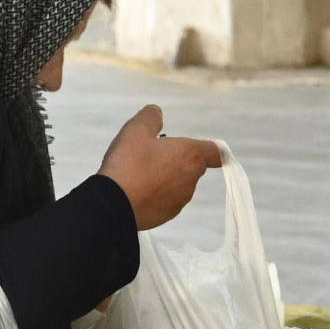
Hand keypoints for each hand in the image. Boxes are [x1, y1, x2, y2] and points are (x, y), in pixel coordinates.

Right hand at [100, 105, 221, 230]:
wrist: (112, 204)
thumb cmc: (128, 164)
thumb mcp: (136, 129)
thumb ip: (150, 117)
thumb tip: (157, 112)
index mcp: (190, 156)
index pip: (217, 153)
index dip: (215, 150)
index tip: (211, 150)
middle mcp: (190, 180)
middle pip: (192, 166)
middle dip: (175, 159)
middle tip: (150, 155)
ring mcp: (179, 200)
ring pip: (177, 184)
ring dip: (165, 177)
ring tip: (138, 173)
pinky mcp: (166, 215)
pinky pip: (165, 200)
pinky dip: (155, 194)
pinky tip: (135, 189)